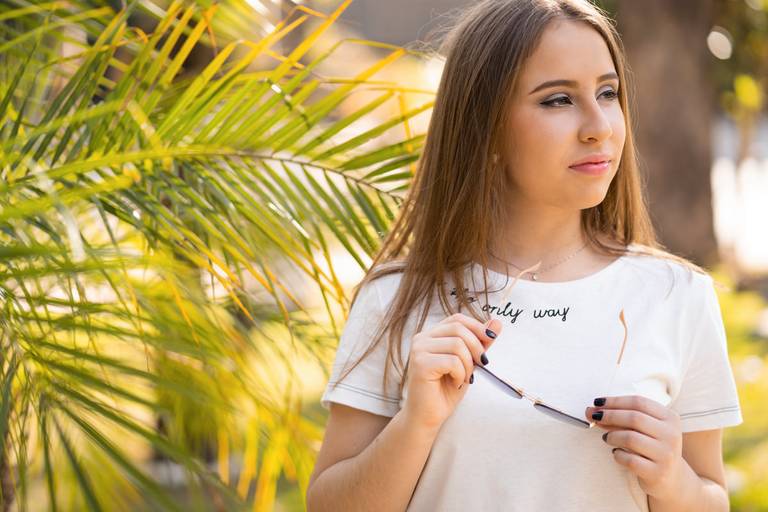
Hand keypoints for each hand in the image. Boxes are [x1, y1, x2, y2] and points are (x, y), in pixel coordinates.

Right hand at [401, 314, 501, 431]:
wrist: (427, 417)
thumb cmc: (445, 391)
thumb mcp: (468, 363)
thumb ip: (479, 343)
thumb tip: (496, 323)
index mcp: (430, 335)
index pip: (457, 319)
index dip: (477, 327)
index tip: (490, 342)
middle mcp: (421, 339)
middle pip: (458, 328)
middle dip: (476, 347)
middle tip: (481, 365)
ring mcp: (418, 350)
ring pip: (457, 344)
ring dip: (468, 364)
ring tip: (465, 378)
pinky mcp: (420, 364)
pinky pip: (452, 361)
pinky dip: (461, 374)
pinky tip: (456, 383)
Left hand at [585, 395, 685, 499]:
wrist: (672, 477)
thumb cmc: (651, 446)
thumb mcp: (644, 429)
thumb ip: (622, 417)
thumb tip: (591, 410)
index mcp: (670, 418)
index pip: (639, 402)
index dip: (615, 401)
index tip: (597, 403)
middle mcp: (671, 435)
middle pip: (634, 418)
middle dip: (609, 415)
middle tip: (593, 417)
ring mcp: (666, 455)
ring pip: (630, 438)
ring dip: (612, 436)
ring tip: (607, 438)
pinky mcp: (657, 473)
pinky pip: (629, 460)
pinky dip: (617, 454)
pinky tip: (616, 453)